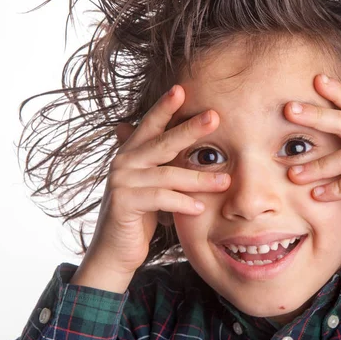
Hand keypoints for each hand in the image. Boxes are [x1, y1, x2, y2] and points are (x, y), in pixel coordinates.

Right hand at [75, 85, 229, 290]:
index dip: (165, 107)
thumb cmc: (140, 214)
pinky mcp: (123, 203)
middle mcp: (124, 162)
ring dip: (199, 178)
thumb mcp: (152, 184)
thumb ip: (163, 163)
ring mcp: (121, 181)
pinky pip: (160, 199)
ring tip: (224, 181)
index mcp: (131, 152)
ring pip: (167, 174)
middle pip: (162, 142)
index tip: (181, 89)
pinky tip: (199, 208)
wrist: (115, 250)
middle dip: (190, 129)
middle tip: (214, 117)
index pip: (151, 124)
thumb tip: (191, 147)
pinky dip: (182, 203)